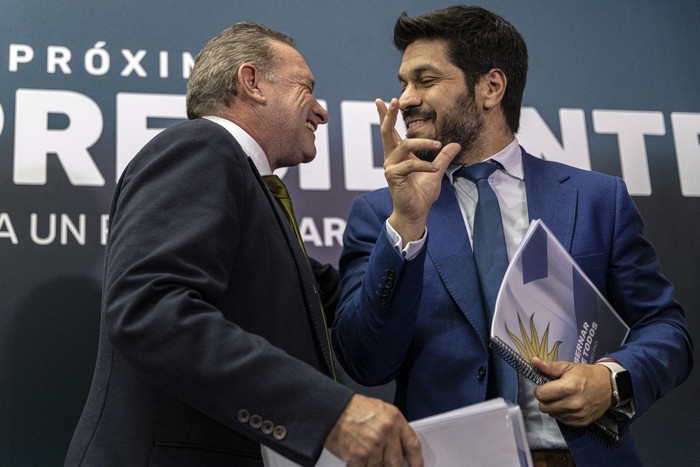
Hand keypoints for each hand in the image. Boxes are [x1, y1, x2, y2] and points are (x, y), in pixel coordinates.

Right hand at [324, 394, 422, 466]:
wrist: (332, 409)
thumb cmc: (353, 409)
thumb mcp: (380, 411)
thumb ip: (393, 428)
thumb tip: (400, 447)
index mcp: (395, 419)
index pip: (413, 445)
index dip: (417, 461)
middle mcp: (387, 431)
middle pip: (397, 462)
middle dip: (390, 465)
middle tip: (382, 460)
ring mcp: (374, 444)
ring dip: (372, 464)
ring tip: (364, 452)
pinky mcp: (361, 455)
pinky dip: (360, 466)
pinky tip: (355, 456)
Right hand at [376, 98, 459, 243]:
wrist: (416, 212)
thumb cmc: (422, 194)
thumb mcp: (436, 170)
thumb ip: (443, 157)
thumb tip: (455, 145)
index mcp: (398, 154)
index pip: (390, 132)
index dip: (386, 116)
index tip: (381, 100)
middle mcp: (391, 158)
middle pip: (387, 132)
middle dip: (390, 116)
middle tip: (394, 101)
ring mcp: (390, 167)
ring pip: (404, 146)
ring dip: (423, 144)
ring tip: (438, 146)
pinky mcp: (393, 177)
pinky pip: (410, 165)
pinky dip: (424, 165)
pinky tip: (434, 169)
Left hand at [531, 357, 611, 426]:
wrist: (609, 386)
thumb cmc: (587, 375)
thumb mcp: (569, 367)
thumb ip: (550, 366)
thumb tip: (534, 361)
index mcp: (567, 388)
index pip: (540, 394)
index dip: (540, 389)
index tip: (545, 385)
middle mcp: (572, 404)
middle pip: (543, 407)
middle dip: (545, 399)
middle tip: (553, 392)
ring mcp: (577, 415)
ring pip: (552, 414)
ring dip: (553, 407)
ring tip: (562, 398)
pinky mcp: (581, 423)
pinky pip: (562, 420)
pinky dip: (562, 413)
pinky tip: (568, 405)